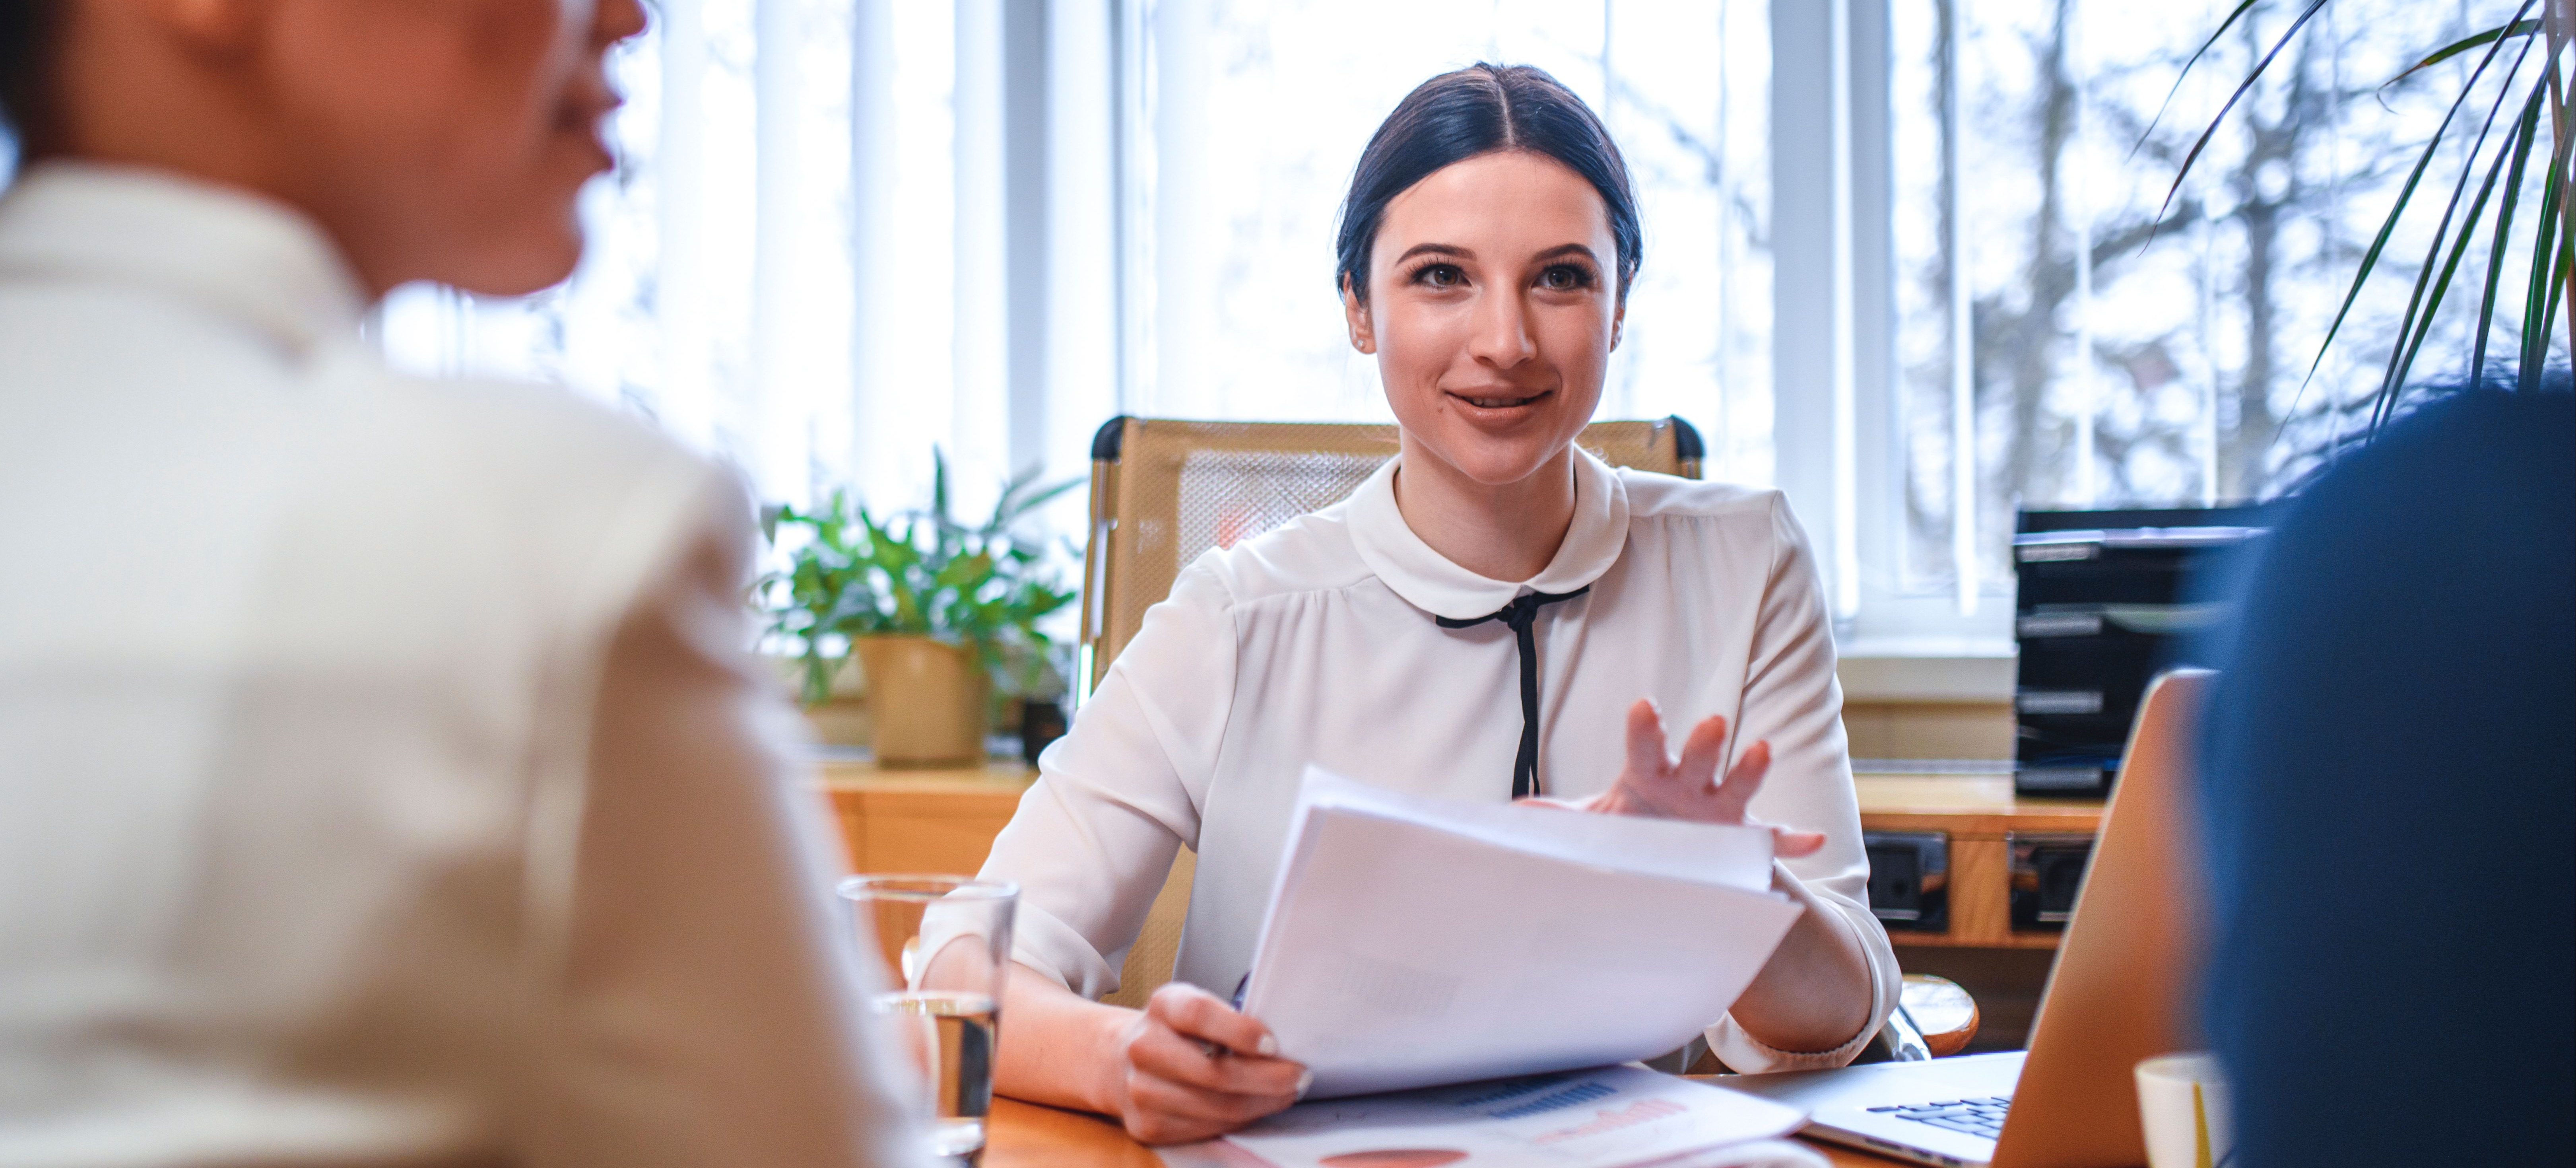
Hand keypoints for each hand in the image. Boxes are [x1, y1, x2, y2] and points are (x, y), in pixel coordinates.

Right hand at [1102, 983, 1309, 1143]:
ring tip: (1286, 1093)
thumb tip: (1281, 1045)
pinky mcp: (1147, 1125)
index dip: (1239, 1030)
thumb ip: (1228, 1017)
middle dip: (1268, 1079)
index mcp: (1162, 1007)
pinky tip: (1255, 1106)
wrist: (1119, 1061)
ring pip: (1217, 1107)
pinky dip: (1240, 1120)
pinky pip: (1207, 1128)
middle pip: (1214, 1073)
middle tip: (1299, 1076)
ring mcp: (1141, 1091)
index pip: (1198, 1015)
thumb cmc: (1174, 1032)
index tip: (1273, 1043)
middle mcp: (1144, 1048)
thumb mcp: (1193, 1006)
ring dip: (1262, 1103)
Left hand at [1546, 699, 1824, 857]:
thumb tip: (1518, 812)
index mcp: (1651, 772)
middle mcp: (1690, 782)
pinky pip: (1772, 839)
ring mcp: (1720, 807)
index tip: (1642, 705)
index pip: (1645, 743)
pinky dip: (1793, 841)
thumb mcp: (1596, 821)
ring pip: (1738, 784)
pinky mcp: (1742, 837)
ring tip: (1762, 751)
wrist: (1665, 854)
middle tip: (1711, 721)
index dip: (1644, 726)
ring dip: (1750, 768)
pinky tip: (1813, 839)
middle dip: (1705, 740)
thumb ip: (1564, 817)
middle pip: (1699, 755)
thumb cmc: (1629, 825)